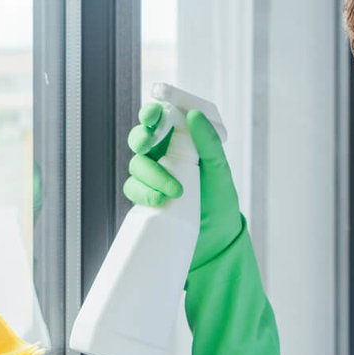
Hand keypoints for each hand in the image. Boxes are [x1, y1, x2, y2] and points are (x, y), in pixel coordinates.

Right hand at [124, 102, 245, 270]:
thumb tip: (194, 115)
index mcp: (179, 144)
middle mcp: (162, 158)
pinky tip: (161, 201)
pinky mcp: (145, 200)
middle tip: (149, 143)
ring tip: (176, 191)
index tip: (153, 113)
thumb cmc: (220, 201)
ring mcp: (151, 179)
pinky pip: (134, 189)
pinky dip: (144, 193)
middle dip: (141, 138)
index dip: (152, 113)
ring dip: (152, 175)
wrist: (215, 241)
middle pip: (140, 140)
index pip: (160, 121)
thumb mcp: (219, 170)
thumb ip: (209, 143)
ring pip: (137, 165)